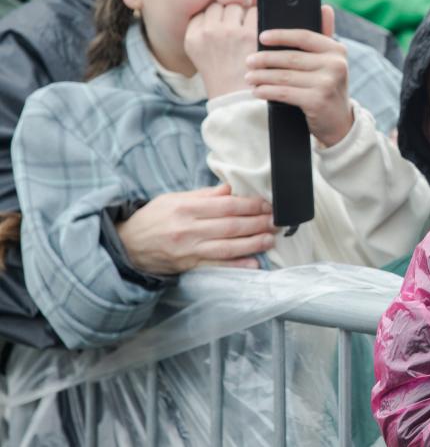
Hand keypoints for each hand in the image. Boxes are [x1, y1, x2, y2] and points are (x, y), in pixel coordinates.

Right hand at [116, 184, 276, 274]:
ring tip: (270, 239)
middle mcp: (189, 230)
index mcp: (186, 208)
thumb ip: (204, 195)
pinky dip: (236, 265)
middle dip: (257, 223)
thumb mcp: (174, 199)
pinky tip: (254, 263)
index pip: (226, 206)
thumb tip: (230, 190)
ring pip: (227, 247)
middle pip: (231, 226)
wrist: (126, 246)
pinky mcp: (189, 266)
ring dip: (253, 243)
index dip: (250, 206)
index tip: (267, 205)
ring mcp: (189, 250)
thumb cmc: (153, 219)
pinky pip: (217, 266)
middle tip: (276, 222)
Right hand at [184, 3, 257, 98]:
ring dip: (243, 15)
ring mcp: (230, 32)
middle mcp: (209, 32)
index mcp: (193, 37)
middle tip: (236, 28)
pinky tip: (258, 32)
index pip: (204, 10)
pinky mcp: (250, 34)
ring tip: (246, 31)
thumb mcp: (198, 54)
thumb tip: (216, 8)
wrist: (236, 97)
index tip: (222, 25)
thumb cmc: (221, 76)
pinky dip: (257, 20)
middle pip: (220, 5)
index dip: (216, 16)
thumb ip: (201, 30)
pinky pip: (254, 12)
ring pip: (236, 6)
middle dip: (229, 14)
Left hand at [245, 6, 353, 146]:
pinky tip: (258, 91)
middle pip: (291, 57)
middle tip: (248, 61)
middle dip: (265, 59)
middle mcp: (335, 65)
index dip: (281, 35)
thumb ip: (325, 36)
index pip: (304, 36)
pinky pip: (285, 92)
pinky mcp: (317, 100)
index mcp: (337, 50)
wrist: (339, 123)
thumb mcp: (330, 63)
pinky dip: (267, 91)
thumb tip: (325, 7)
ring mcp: (327, 83)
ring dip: (262, 76)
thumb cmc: (328, 88)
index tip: (261, 37)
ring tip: (249, 77)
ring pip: (285, 76)